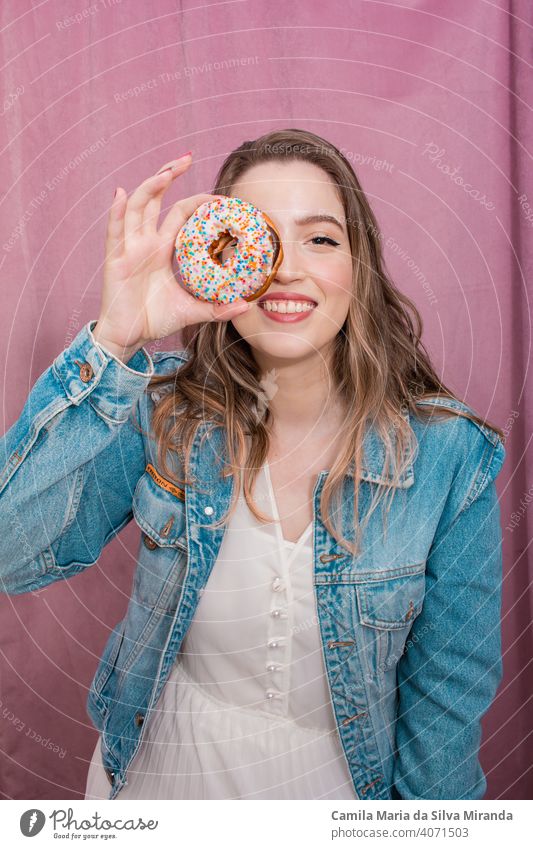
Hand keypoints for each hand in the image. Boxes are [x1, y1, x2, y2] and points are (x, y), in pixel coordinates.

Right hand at [93, 153, 250, 359]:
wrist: (129, 337)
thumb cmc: (155, 320)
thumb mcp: (191, 311)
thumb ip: (217, 308)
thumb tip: (245, 306)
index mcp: (163, 248)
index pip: (181, 213)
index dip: (198, 201)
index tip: (220, 197)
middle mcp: (145, 241)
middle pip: (156, 199)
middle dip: (169, 175)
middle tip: (187, 157)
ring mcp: (129, 248)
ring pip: (137, 208)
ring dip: (150, 187)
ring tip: (166, 172)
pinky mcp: (115, 260)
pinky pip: (114, 232)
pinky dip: (116, 212)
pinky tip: (121, 193)